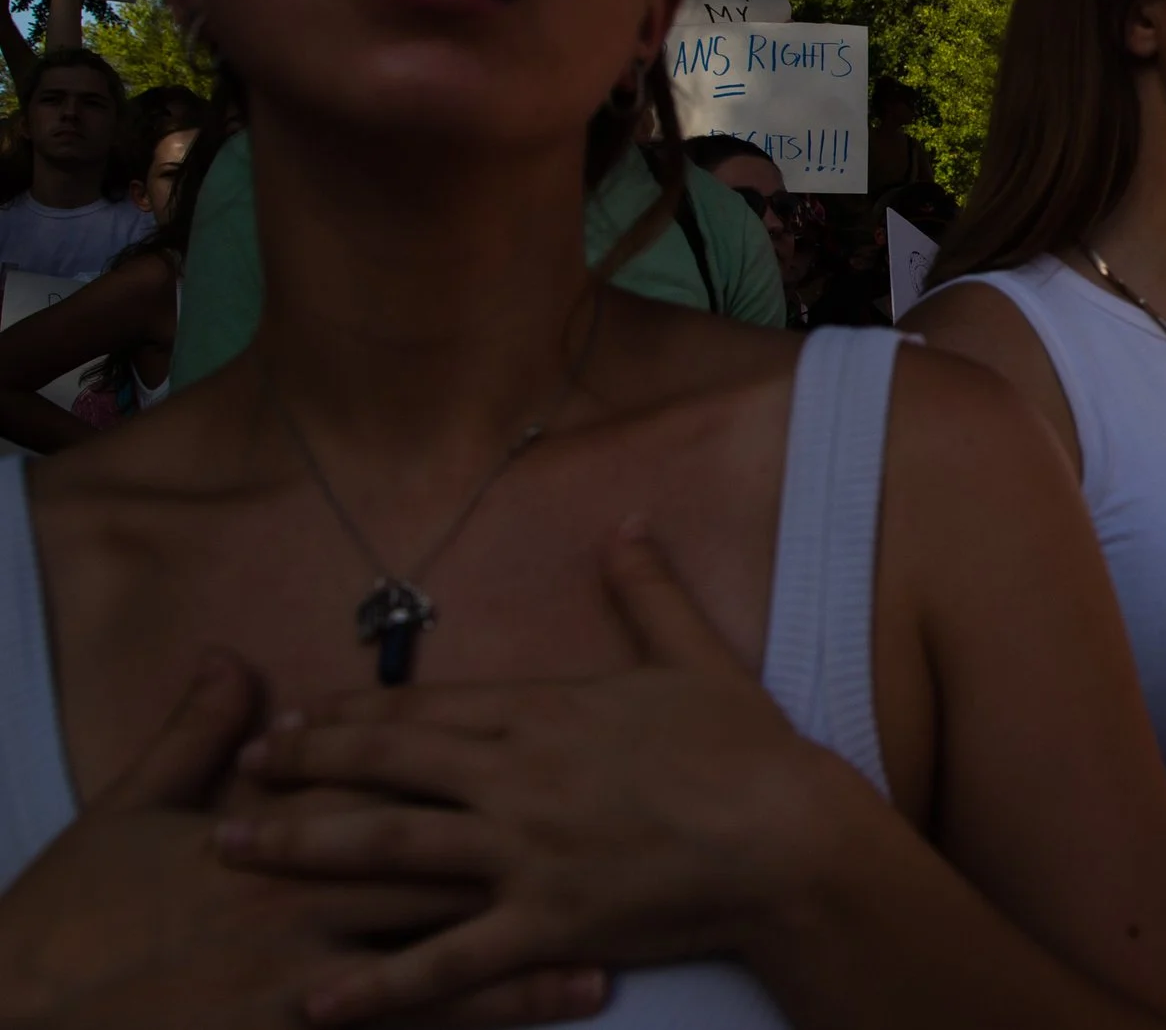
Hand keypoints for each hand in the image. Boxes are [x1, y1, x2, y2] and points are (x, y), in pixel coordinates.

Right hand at [0, 651, 593, 1029]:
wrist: (18, 1015)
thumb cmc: (73, 917)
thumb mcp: (131, 812)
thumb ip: (196, 735)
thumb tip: (234, 661)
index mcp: (273, 839)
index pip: (389, 791)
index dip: (468, 773)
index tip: (550, 753)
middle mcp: (302, 905)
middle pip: (435, 872)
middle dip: (524, 863)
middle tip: (616, 852)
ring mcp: (300, 981)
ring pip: (436, 965)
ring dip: (523, 964)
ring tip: (605, 962)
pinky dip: (477, 1028)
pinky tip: (545, 1019)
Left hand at [223, 521, 875, 1025]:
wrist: (788, 837)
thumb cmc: (747, 749)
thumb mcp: (696, 657)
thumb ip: (649, 592)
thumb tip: (629, 523)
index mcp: (546, 712)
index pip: (425, 708)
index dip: (349, 714)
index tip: (293, 719)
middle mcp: (517, 776)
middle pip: (386, 766)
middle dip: (304, 768)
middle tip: (241, 777)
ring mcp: (524, 852)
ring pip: (388, 849)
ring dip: (302, 848)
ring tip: (235, 853)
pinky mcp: (544, 924)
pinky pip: (445, 961)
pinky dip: (377, 986)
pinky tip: (316, 1001)